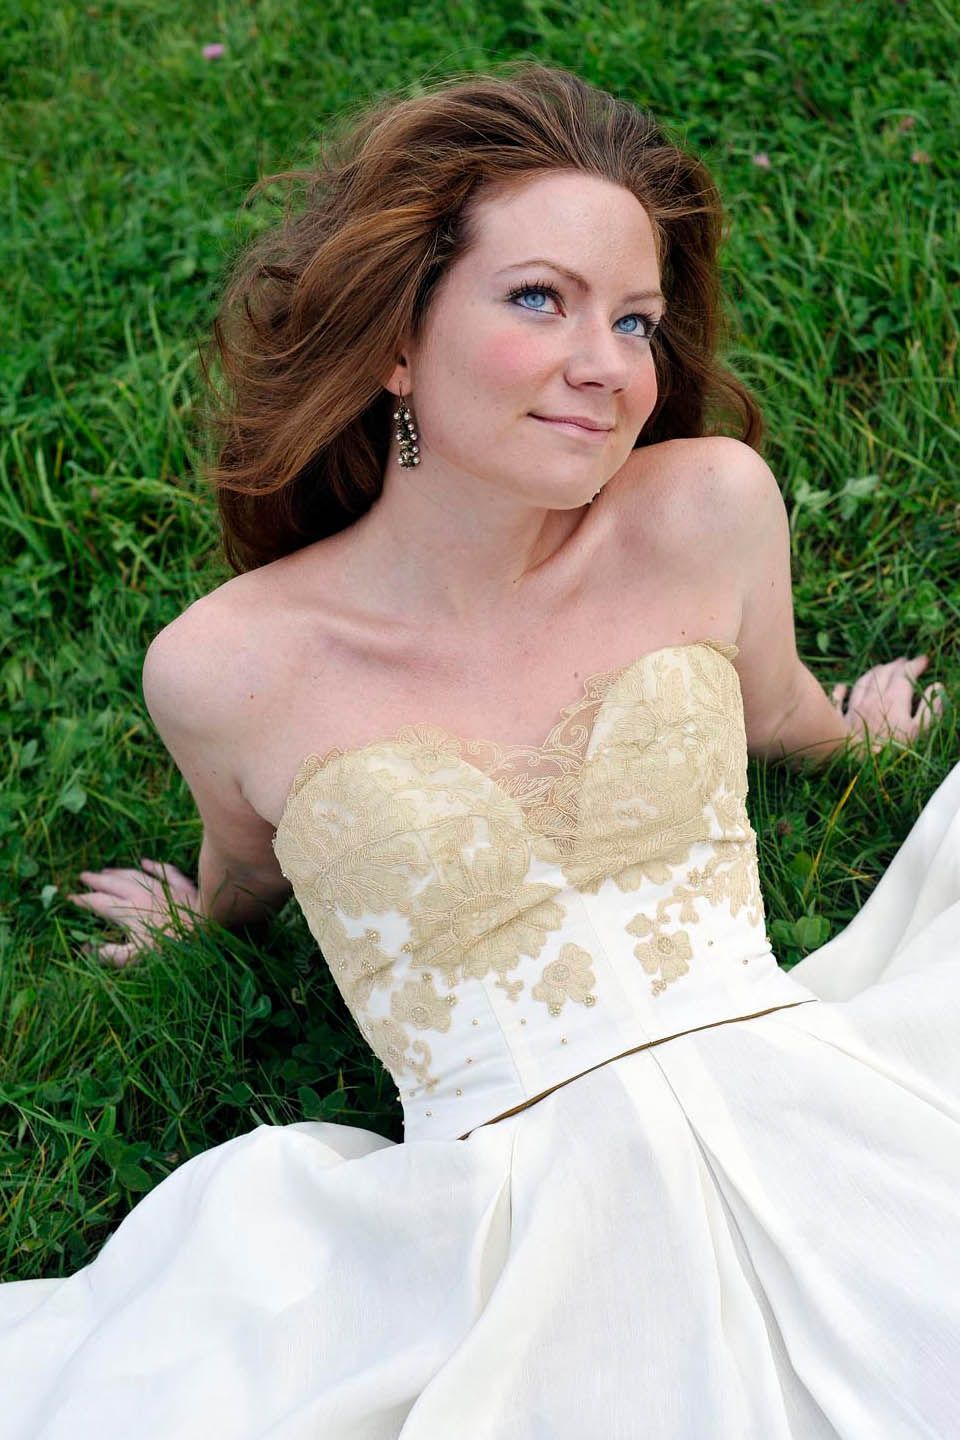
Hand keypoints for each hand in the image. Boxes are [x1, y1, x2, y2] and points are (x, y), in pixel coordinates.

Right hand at [66, 859, 200, 966]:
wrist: (209, 931)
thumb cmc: (172, 947)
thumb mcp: (136, 958)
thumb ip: (109, 954)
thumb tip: (87, 948)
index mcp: (128, 911)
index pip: (99, 903)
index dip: (83, 900)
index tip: (70, 897)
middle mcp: (142, 895)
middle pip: (114, 884)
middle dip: (96, 880)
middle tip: (83, 876)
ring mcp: (163, 889)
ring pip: (135, 875)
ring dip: (119, 872)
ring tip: (106, 870)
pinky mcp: (183, 888)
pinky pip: (165, 872)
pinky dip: (154, 866)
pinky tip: (146, 861)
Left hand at [831, 654, 945, 751]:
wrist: (856, 763)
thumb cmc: (891, 750)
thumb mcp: (918, 731)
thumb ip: (930, 707)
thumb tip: (937, 686)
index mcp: (894, 700)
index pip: (905, 675)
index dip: (915, 665)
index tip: (924, 659)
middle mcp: (872, 698)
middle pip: (884, 674)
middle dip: (896, 665)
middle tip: (904, 661)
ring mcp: (853, 708)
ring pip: (862, 682)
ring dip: (873, 672)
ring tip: (881, 667)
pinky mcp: (839, 720)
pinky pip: (838, 699)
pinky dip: (841, 690)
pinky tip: (843, 687)